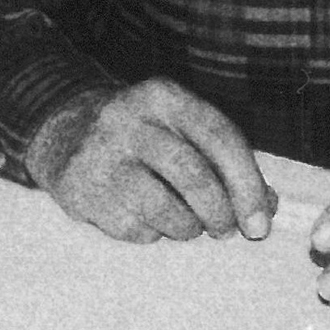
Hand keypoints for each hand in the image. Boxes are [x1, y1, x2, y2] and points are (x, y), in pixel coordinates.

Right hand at [26, 79, 276, 241]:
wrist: (64, 133)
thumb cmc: (143, 137)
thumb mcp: (179, 128)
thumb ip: (223, 160)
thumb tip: (265, 206)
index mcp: (162, 97)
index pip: (219, 137)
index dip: (247, 184)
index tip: (260, 220)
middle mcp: (128, 119)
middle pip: (194, 176)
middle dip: (220, 213)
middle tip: (226, 230)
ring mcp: (100, 156)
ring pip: (167, 211)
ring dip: (187, 228)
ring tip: (184, 222)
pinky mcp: (81, 191)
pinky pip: (136, 230)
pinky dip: (151, 232)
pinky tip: (142, 214)